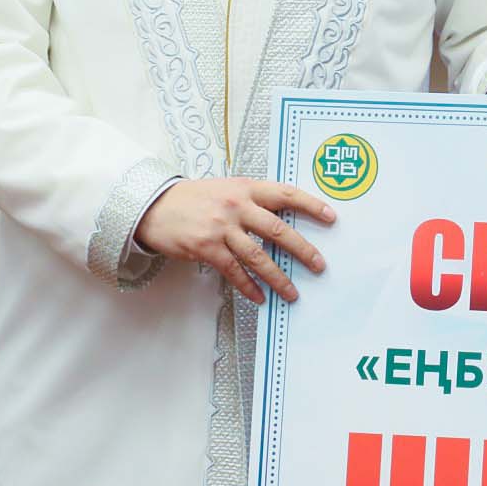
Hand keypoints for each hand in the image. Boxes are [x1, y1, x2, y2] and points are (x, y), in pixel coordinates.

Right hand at [133, 179, 334, 301]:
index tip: (331, 217)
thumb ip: (253, 200)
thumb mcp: (227, 188)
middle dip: (302, 250)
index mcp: (246, 188)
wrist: (155, 205)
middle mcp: (236, 206)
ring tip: (292, 293)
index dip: (311, 205)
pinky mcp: (207, 248)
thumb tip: (283, 217)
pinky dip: (248, 286)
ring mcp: (221, 228)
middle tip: (319, 265)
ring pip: (258, 257)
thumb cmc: (196, 198)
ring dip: (278, 278)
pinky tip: (260, 297)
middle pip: (277, 230)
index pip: (286, 194)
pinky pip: (234, 271)